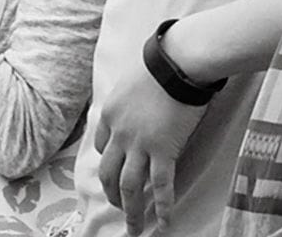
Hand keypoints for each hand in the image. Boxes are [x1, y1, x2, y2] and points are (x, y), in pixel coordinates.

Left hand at [94, 36, 208, 235]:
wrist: (178, 62)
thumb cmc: (161, 63)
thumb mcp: (132, 78)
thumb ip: (129, 96)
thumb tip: (136, 97)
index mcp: (110, 115)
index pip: (103, 146)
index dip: (109, 160)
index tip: (115, 169)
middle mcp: (120, 134)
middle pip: (108, 173)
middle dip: (111, 194)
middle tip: (118, 206)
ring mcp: (140, 144)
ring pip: (129, 186)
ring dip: (131, 211)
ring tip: (134, 228)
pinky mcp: (164, 150)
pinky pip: (161, 185)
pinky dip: (162, 207)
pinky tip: (164, 224)